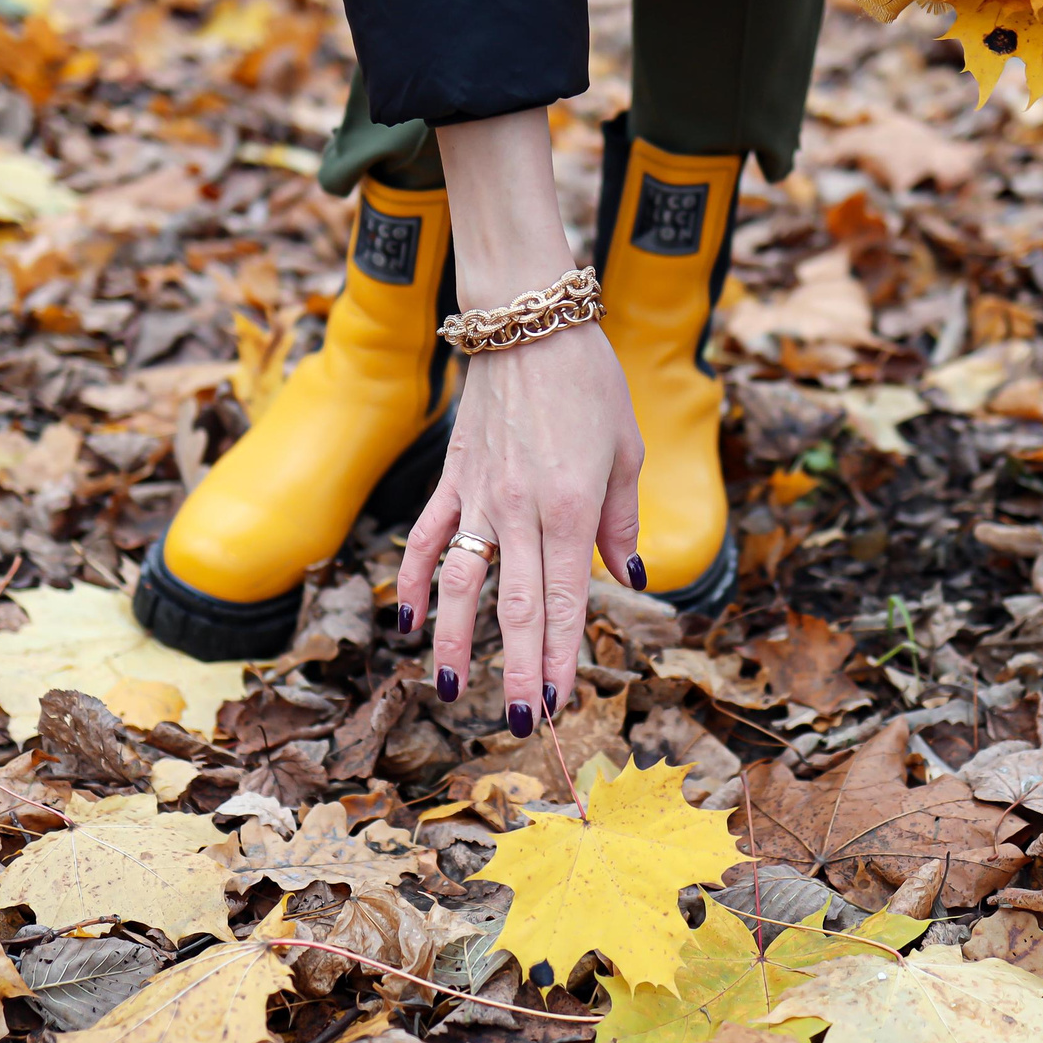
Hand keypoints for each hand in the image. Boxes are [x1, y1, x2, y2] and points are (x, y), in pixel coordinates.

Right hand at [400, 322, 642, 734]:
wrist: (528, 320)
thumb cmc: (589, 380)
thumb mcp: (626, 449)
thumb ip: (622, 520)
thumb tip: (629, 575)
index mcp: (573, 508)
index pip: (566, 602)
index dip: (561, 657)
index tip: (559, 702)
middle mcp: (521, 510)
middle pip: (516, 608)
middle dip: (519, 670)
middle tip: (522, 722)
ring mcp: (479, 496)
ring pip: (462, 584)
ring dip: (457, 643)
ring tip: (454, 691)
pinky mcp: (452, 478)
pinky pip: (428, 538)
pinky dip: (418, 582)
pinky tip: (412, 622)